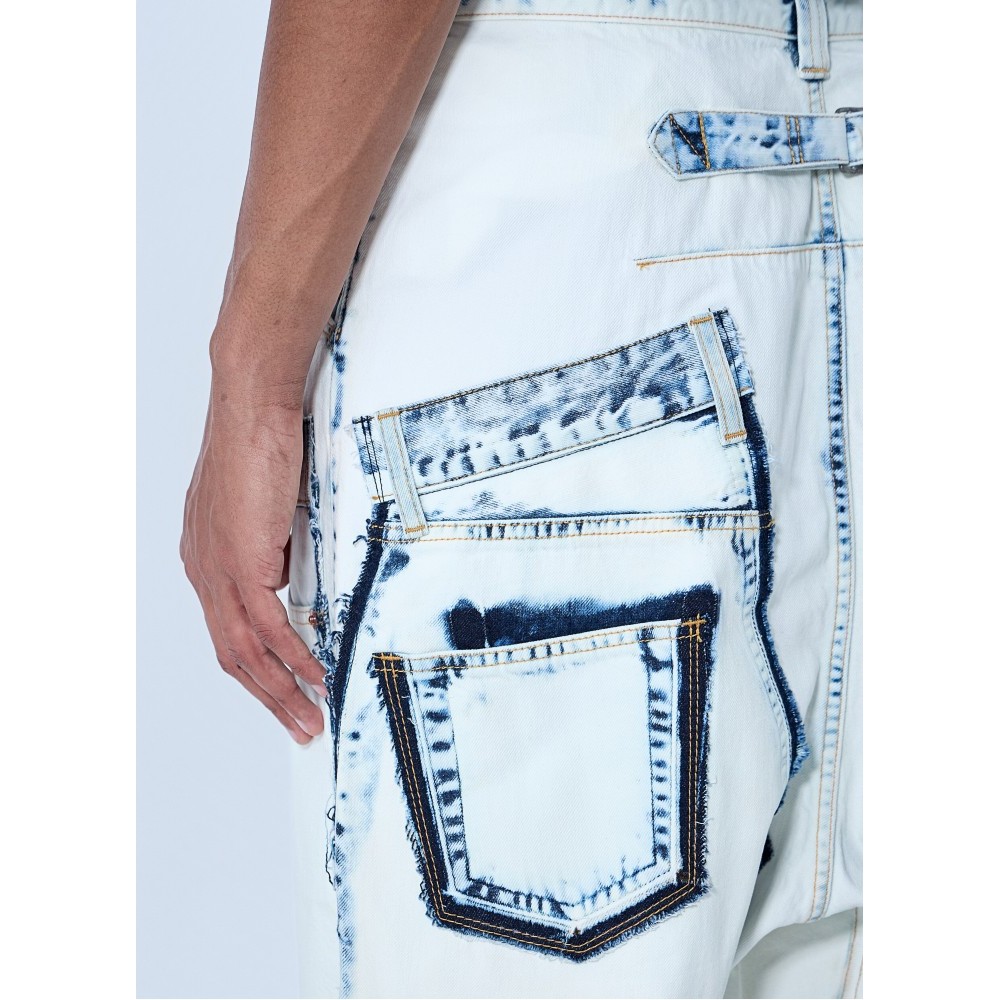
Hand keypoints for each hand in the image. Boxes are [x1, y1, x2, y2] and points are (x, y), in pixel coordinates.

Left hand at [181, 375, 325, 743]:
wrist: (250, 407)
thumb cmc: (258, 443)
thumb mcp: (263, 507)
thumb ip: (267, 545)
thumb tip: (286, 575)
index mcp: (205, 560)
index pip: (227, 630)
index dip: (255, 669)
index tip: (284, 692)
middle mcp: (203, 572)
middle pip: (231, 654)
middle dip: (267, 697)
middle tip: (298, 725)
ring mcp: (217, 571)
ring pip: (247, 653)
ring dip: (281, 692)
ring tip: (310, 718)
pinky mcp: (241, 565)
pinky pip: (268, 629)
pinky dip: (292, 660)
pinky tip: (315, 678)